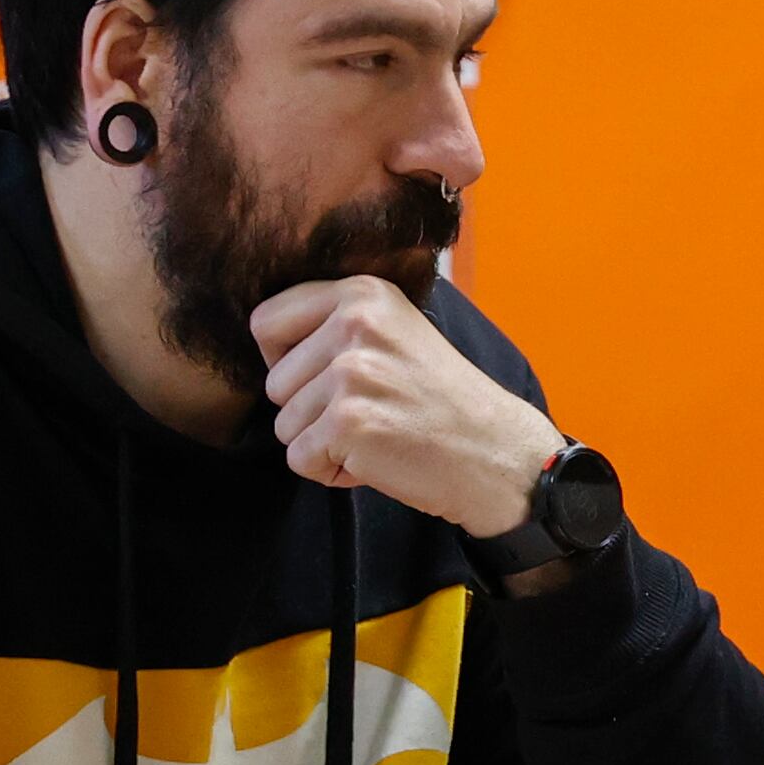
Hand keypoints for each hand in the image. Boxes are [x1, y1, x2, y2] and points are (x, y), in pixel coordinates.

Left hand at [251, 277, 561, 538]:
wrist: (497, 452)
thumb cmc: (444, 401)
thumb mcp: (397, 332)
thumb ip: (338, 325)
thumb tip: (267, 338)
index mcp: (363, 293)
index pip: (266, 321)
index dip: (286, 361)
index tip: (325, 378)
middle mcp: (354, 324)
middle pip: (273, 383)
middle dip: (310, 411)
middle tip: (371, 413)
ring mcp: (351, 373)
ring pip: (284, 425)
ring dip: (323, 444)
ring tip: (379, 434)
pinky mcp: (348, 422)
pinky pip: (300, 459)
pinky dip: (332, 471)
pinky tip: (378, 459)